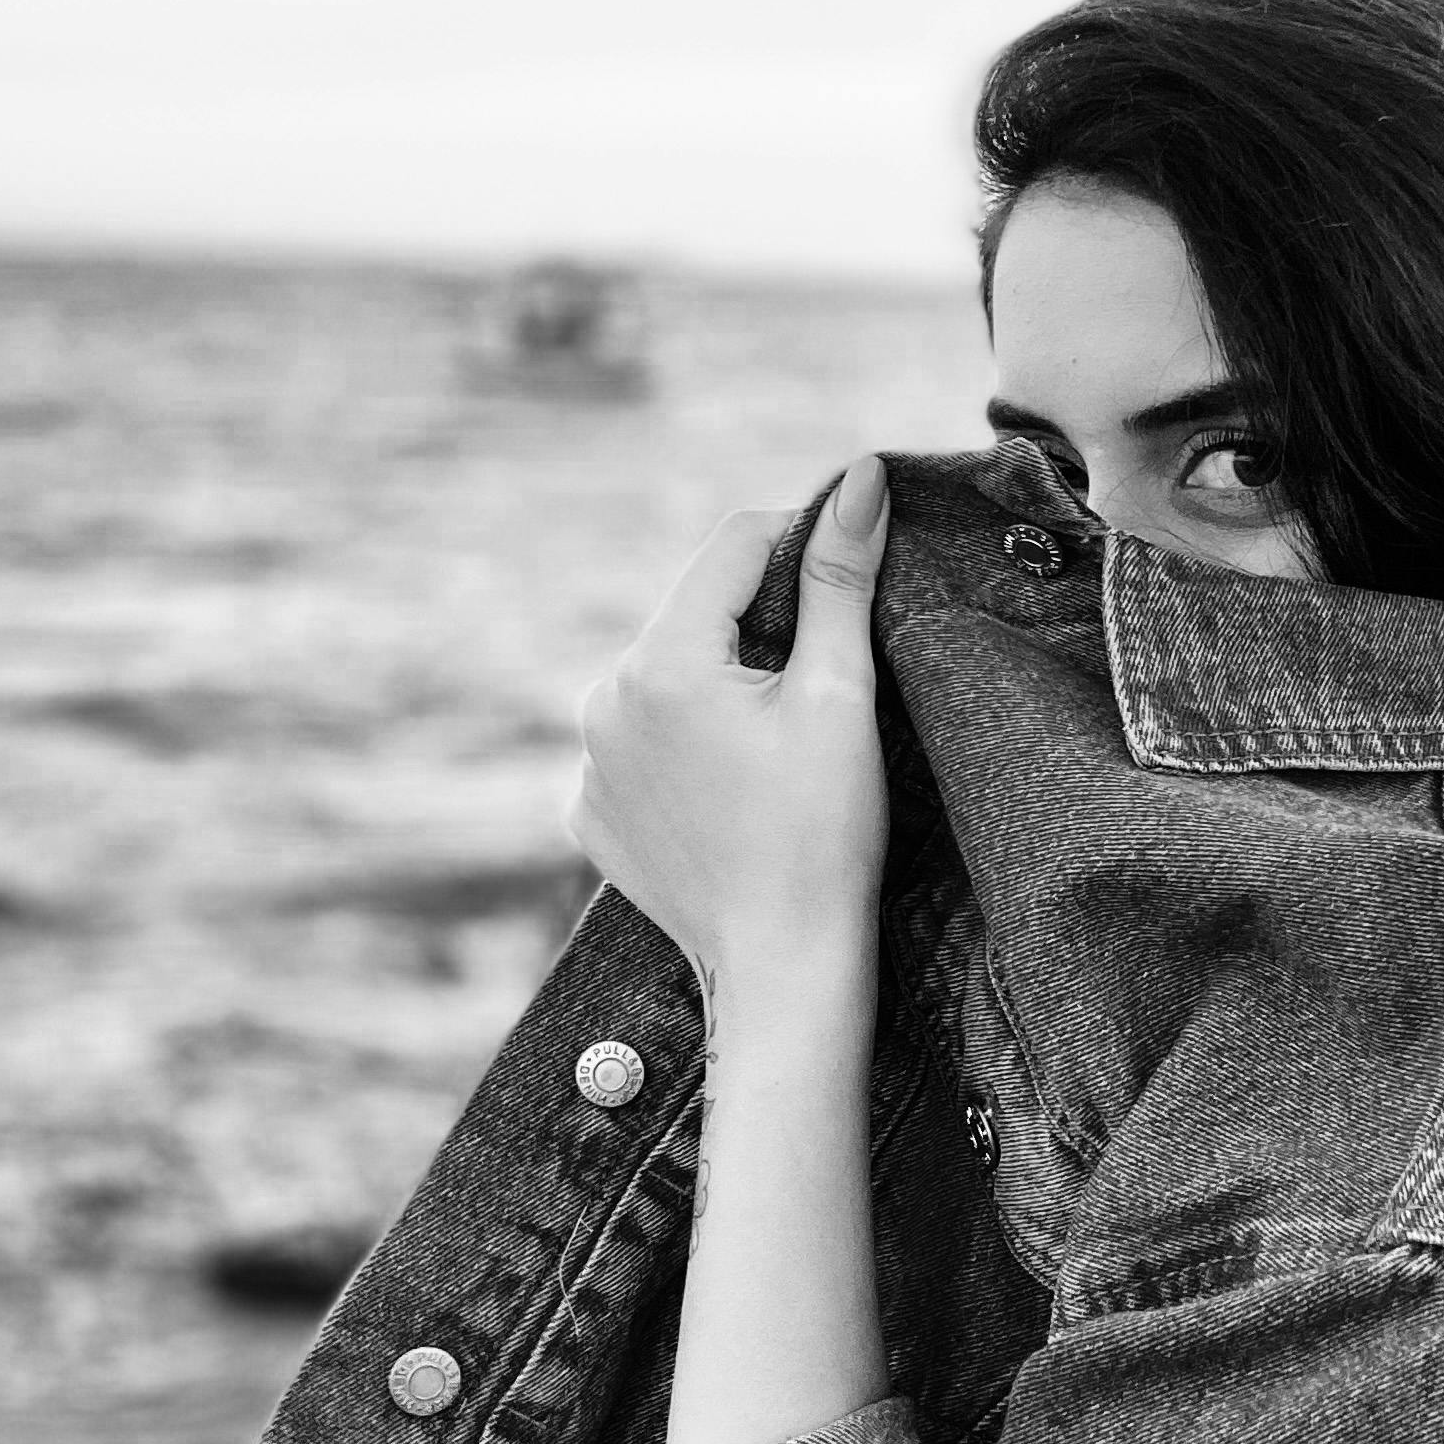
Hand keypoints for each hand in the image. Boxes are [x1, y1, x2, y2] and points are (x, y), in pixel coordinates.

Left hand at [567, 457, 891, 1004]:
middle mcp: (602, 701)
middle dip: (758, 623)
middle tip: (824, 677)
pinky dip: (685, 746)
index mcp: (662, 663)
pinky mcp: (587, 810)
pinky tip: (734, 789)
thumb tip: (856, 476)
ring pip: (665, 676)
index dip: (801, 539)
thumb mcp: (839, 696)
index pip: (734, 545)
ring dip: (719, 682)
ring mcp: (586, 761)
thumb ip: (838, 579)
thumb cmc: (826, 834)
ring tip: (779, 744)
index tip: (851, 564)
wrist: (784, 966)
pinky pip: (640, 742)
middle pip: (694, 612)